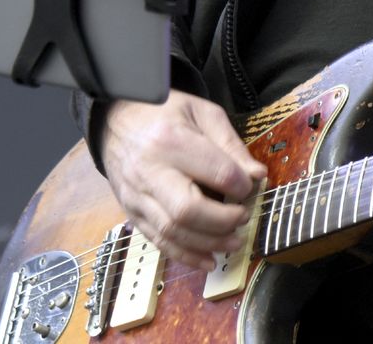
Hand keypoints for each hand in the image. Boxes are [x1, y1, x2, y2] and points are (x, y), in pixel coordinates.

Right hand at [99, 90, 267, 270]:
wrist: (116, 120)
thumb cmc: (164, 113)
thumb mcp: (203, 112)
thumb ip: (230, 145)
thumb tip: (257, 176)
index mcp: (170, 140)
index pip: (215, 172)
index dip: (241, 185)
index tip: (250, 186)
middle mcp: (149, 171)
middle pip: (187, 210)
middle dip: (223, 221)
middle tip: (243, 217)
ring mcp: (136, 196)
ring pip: (172, 232)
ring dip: (208, 243)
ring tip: (234, 243)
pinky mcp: (131, 213)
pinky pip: (158, 242)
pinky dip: (185, 255)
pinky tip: (209, 260)